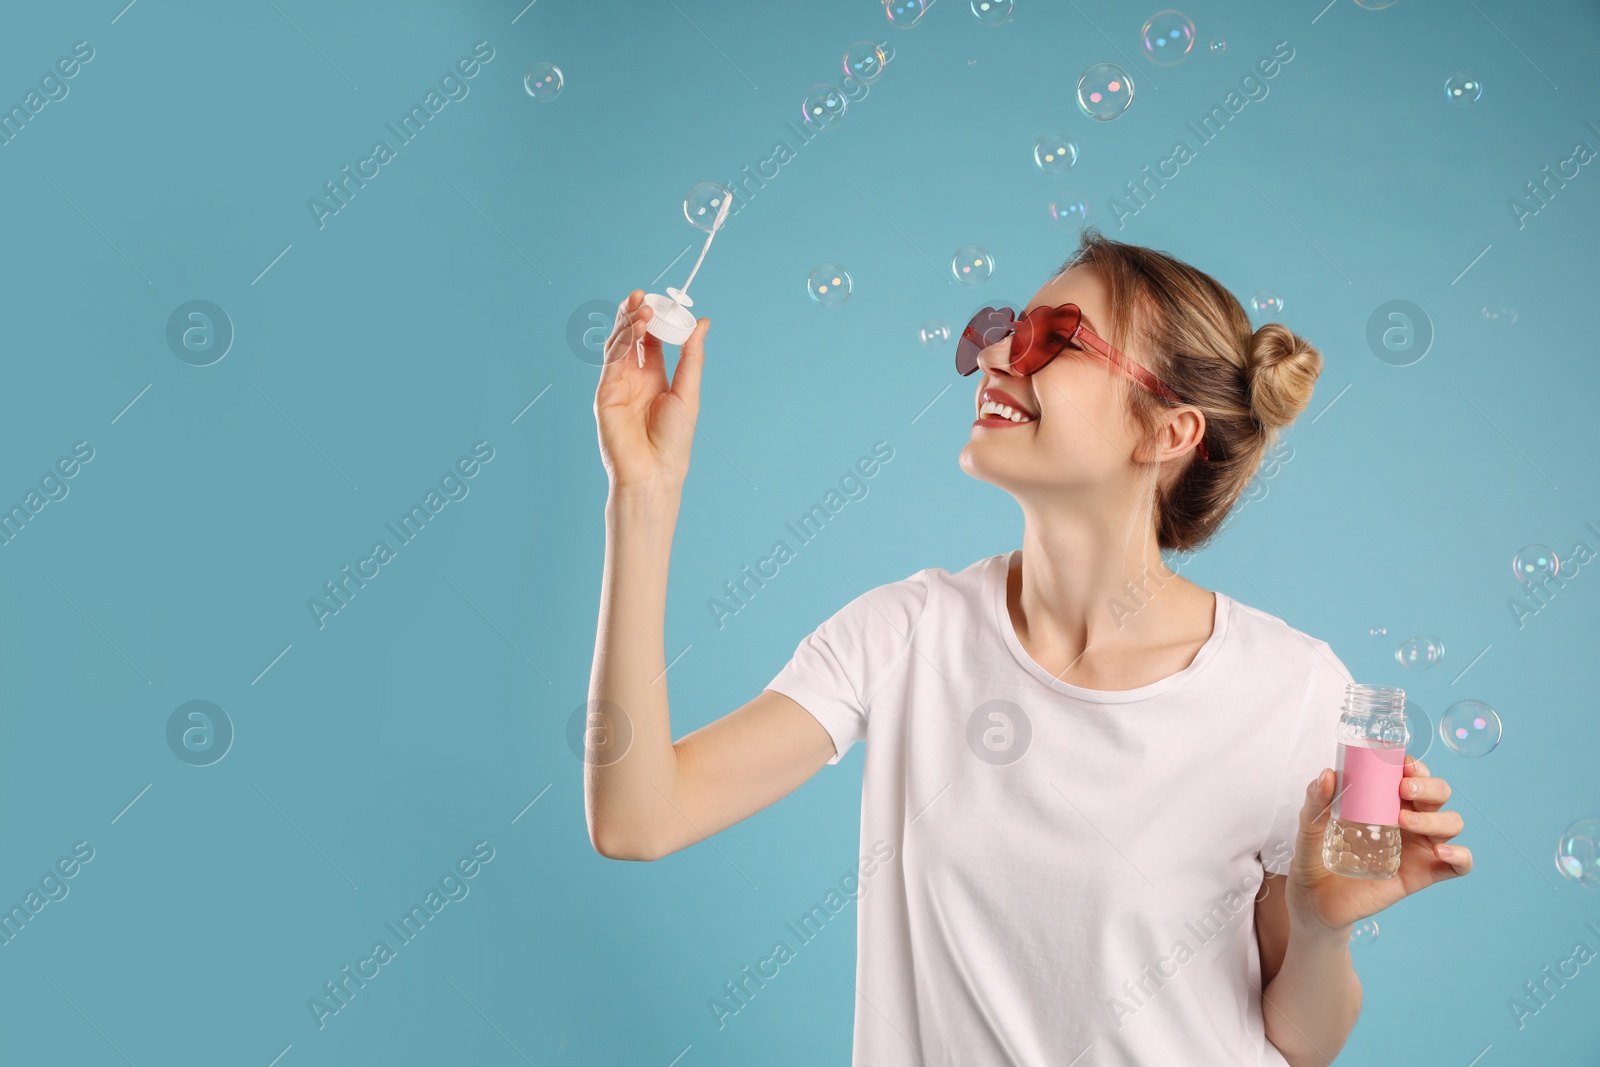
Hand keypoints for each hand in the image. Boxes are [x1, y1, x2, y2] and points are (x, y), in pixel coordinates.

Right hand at [593, 290, 708, 494]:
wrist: (654, 472)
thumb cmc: (674, 440)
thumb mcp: (688, 392)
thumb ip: (691, 356)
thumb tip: (703, 323)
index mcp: (655, 379)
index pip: (652, 341)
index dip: (657, 320)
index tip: (665, 302)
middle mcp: (634, 379)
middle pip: (631, 338)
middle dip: (635, 314)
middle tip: (643, 294)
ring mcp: (617, 384)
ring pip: (618, 344)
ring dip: (628, 323)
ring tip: (642, 305)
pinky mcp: (604, 392)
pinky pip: (612, 359)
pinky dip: (622, 340)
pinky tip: (636, 325)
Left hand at [1285, 755, 1470, 935]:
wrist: (1314, 900)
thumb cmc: (1315, 856)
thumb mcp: (1310, 826)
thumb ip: (1316, 801)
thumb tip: (1327, 775)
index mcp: (1385, 801)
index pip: (1413, 775)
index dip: (1415, 766)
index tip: (1402, 765)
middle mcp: (1408, 820)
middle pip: (1439, 793)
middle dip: (1429, 786)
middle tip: (1403, 790)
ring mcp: (1418, 847)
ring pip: (1451, 822)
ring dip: (1436, 818)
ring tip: (1405, 822)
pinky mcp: (1423, 874)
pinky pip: (1459, 865)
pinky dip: (1460, 856)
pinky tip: (1441, 852)